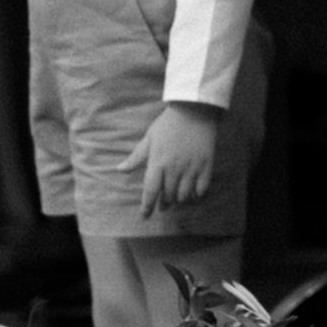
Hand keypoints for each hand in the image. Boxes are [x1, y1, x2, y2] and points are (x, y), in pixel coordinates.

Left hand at [123, 100, 220, 217]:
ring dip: (179, 200)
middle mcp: (174, 168)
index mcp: (158, 162)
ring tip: (177, 199)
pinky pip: (202, 188)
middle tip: (163, 206)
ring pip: (184, 195)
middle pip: (168, 195)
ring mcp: (191, 168)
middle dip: (164, 204)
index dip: (147, 206)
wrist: (194, 110)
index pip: (151, 191)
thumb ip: (136, 157)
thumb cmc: (168, 124)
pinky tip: (193, 192)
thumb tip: (119, 169)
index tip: (145, 216)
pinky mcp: (206, 165)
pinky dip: (196, 194)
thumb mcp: (149, 139)